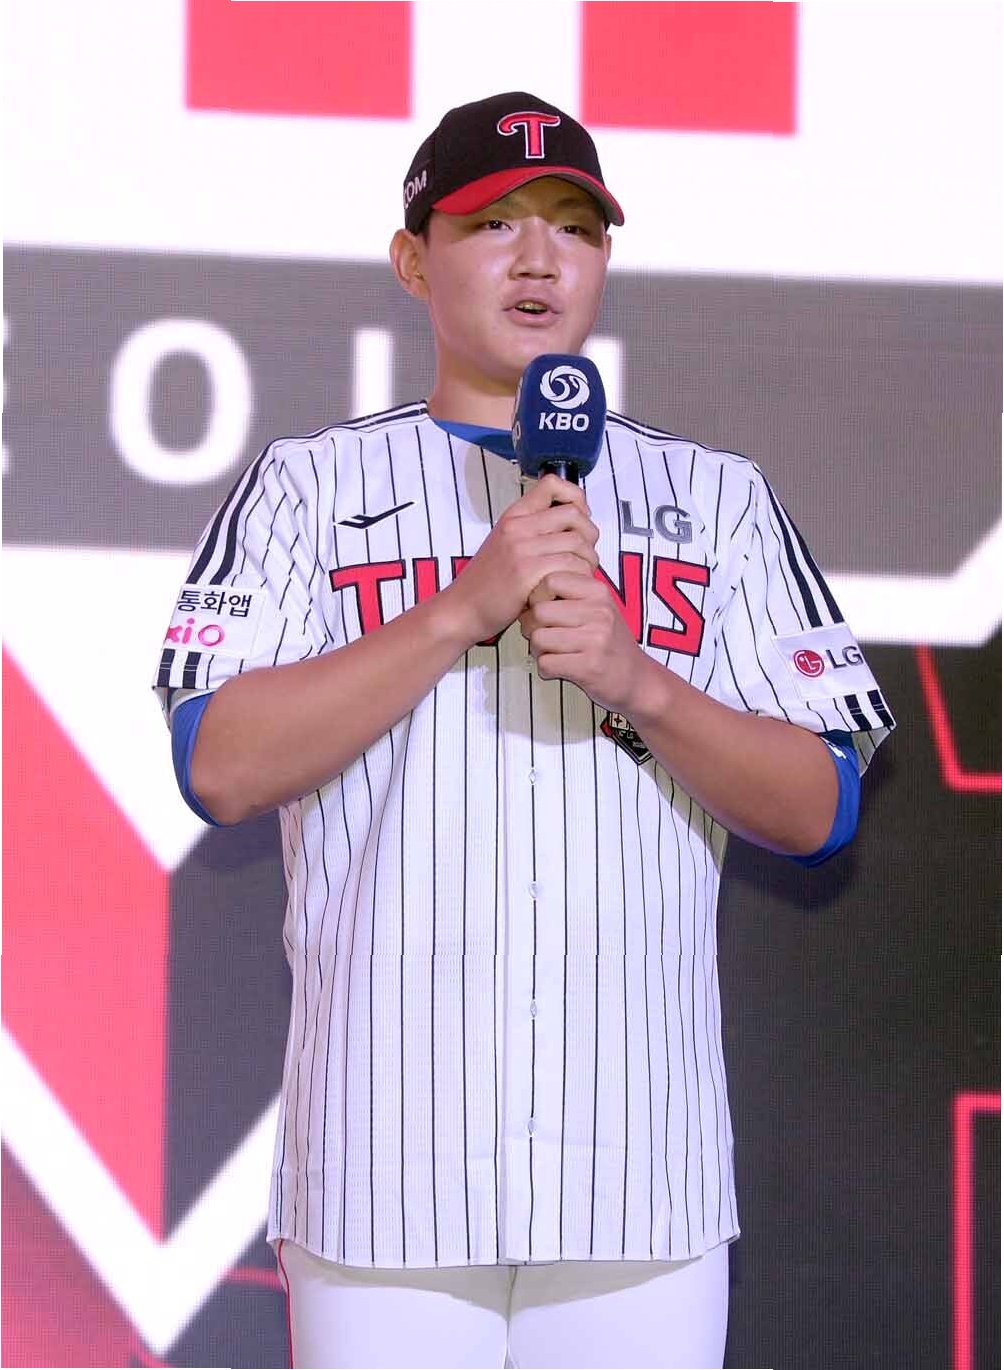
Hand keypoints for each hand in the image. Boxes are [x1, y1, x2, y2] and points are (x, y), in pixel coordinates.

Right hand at [444, 474, 598, 644]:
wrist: (462, 608)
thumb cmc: (488, 582)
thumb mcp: (506, 544)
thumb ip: (533, 531)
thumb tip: (572, 526)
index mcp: (514, 515)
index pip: (552, 484)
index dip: (575, 497)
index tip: (578, 519)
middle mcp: (518, 526)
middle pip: (574, 514)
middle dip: (590, 534)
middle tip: (586, 554)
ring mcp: (522, 548)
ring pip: (577, 542)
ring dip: (588, 560)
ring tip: (581, 574)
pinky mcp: (527, 572)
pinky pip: (570, 565)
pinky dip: (578, 576)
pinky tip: (571, 587)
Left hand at [518, 569, 647, 713]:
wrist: (637, 678)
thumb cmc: (609, 641)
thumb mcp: (598, 606)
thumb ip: (570, 591)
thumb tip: (529, 583)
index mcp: (599, 592)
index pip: (550, 580)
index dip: (538, 596)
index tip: (544, 609)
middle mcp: (599, 612)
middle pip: (539, 611)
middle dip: (532, 626)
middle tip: (542, 635)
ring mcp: (595, 640)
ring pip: (538, 638)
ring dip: (538, 650)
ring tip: (552, 652)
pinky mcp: (589, 667)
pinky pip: (546, 663)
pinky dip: (546, 669)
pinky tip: (559, 667)